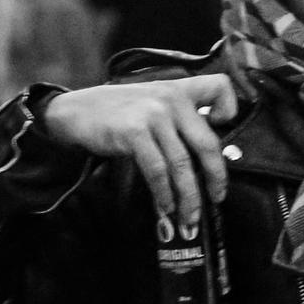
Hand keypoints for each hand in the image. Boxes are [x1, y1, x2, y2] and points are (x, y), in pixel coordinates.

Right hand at [40, 76, 241, 236]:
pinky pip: (157, 170)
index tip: (222, 127)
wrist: (75, 111)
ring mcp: (153, 116)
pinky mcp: (134, 133)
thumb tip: (203, 156)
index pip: (220, 87)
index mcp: (180, 89)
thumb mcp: (153, 102)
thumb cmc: (118, 111)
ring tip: (190, 216)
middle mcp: (171, 100)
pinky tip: (165, 207)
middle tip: (217, 198)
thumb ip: (179, 118)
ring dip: (188, 196)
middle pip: (207, 143)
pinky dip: (164, 193)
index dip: (229, 108)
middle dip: (216, 176)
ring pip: (182, 164)